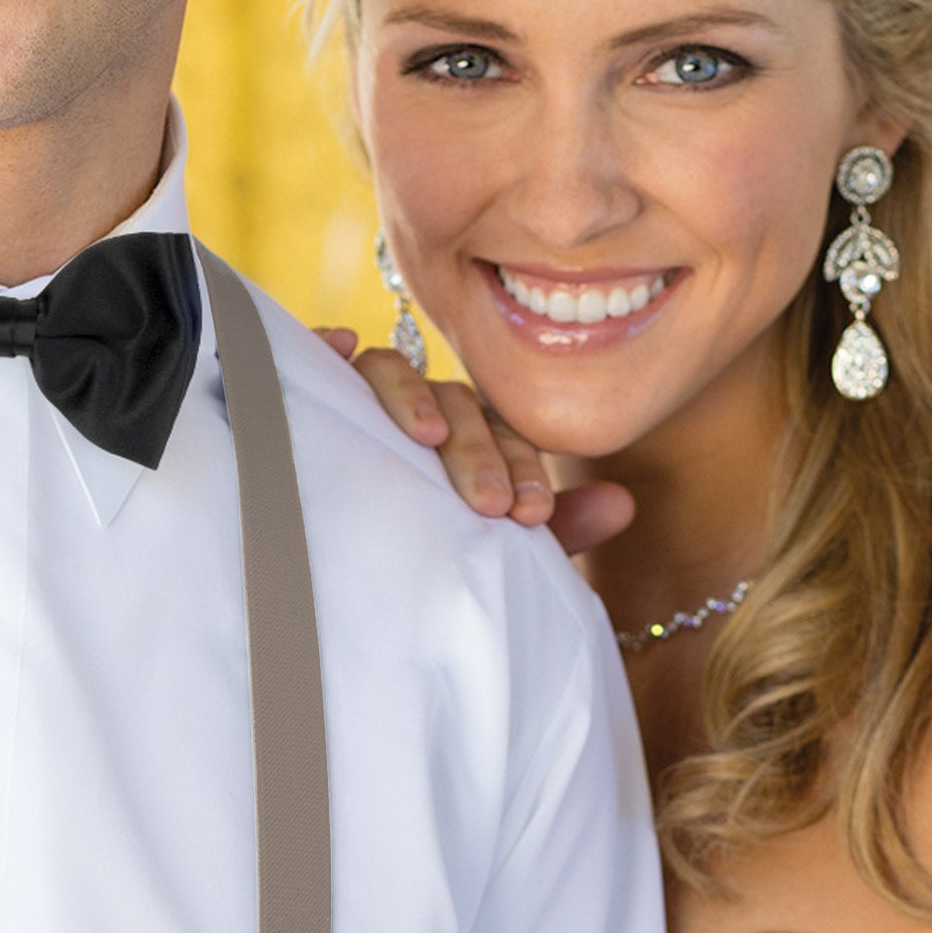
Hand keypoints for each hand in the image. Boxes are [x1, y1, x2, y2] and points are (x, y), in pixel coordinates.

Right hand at [316, 330, 635, 555]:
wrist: (344, 588)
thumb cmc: (426, 562)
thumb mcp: (496, 552)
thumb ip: (558, 531)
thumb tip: (624, 504)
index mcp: (470, 439)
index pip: (502, 434)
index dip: (522, 468)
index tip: (532, 515)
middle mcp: (420, 409)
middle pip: (454, 403)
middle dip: (478, 453)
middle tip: (492, 505)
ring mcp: (363, 397)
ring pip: (394, 372)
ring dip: (412, 399)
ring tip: (426, 438)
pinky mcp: (307, 391)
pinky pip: (317, 351)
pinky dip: (327, 344)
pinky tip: (340, 346)